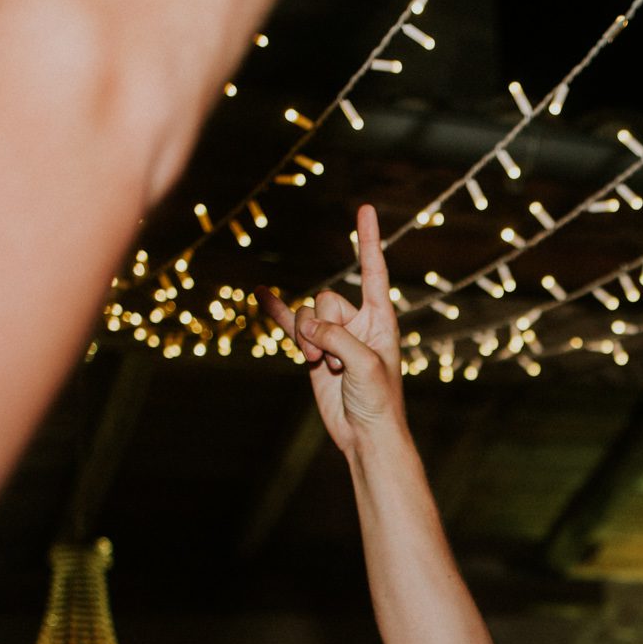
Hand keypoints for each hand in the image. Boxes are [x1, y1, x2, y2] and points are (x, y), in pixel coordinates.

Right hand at [260, 203, 403, 453]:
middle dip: (326, 328)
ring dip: (309, 341)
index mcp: (381, 318)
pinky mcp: (313, 351)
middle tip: (340, 362)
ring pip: (307, 316)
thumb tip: (305, 325)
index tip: (365, 208)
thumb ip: (336, 337)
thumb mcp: (365, 364)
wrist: (364, 435)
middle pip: (328, 299)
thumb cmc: (379, 401)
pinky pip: (290, 325)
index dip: (368, 240)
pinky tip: (261, 294)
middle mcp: (357, 322)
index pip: (374, 270)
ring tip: (326, 368)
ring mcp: (332, 335)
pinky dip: (276, 311)